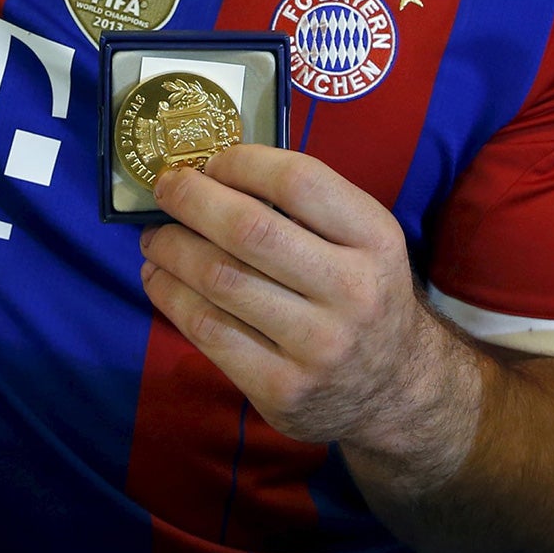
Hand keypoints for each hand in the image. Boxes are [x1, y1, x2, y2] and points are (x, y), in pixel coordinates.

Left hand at [139, 143, 476, 474]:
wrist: (397, 390)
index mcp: (375, 239)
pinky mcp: (281, 388)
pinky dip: (171, 296)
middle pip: (250, 230)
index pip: (299, 181)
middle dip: (191, 199)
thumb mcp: (363, 241)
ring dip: (172, 248)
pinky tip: (160, 279)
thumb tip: (211, 174)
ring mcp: (317, 345)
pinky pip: (208, 331)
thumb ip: (305, 208)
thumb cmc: (363, 294)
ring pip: (221, 279)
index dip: (241, 163)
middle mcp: (352, 291)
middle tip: (165, 187)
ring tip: (156, 237)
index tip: (210, 162)